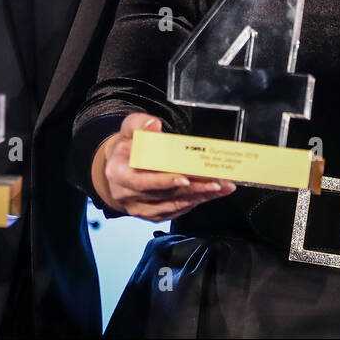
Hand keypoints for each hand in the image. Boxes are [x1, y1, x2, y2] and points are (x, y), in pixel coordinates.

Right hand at [93, 113, 234, 221]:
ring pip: (173, 205)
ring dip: (199, 197)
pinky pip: (175, 211)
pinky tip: (210, 194)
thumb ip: (139, 124)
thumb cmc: (127, 148)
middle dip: (192, 189)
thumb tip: (153, 124)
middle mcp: (127, 195)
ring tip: (221, 187)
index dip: (164, 181)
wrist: (118, 168)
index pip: (142, 181)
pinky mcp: (151, 215)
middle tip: (216, 182)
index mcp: (119, 174)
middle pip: (164, 195)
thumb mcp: (129, 130)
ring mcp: (139, 208)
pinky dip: (194, 202)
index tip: (185, 177)